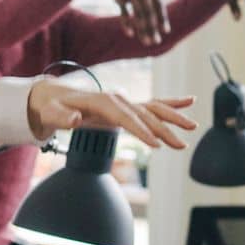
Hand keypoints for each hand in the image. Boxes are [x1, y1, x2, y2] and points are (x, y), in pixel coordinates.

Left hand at [27, 82, 195, 149]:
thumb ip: (62, 118)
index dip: (141, 131)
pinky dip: (171, 103)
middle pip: (144, 116)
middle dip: (163, 130)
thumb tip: (76, 119)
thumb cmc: (53, 108)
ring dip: (173, 118)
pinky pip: (152, 104)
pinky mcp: (126, 106)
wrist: (55, 98)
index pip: (126, 119)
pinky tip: (189, 101)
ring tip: (192, 128)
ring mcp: (124, 101)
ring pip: (153, 110)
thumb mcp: (51, 113)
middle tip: (180, 145)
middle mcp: (117, 99)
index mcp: (103, 102)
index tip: (155, 144)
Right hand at [77, 0, 169, 44]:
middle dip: (153, 28)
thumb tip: (154, 16)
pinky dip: (127, 23)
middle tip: (156, 42)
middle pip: (150, 10)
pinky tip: (130, 34)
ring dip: (143, 29)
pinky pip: (124, 11)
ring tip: (146, 42)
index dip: (162, 18)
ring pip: (139, 12)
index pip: (159, 3)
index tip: (166, 32)